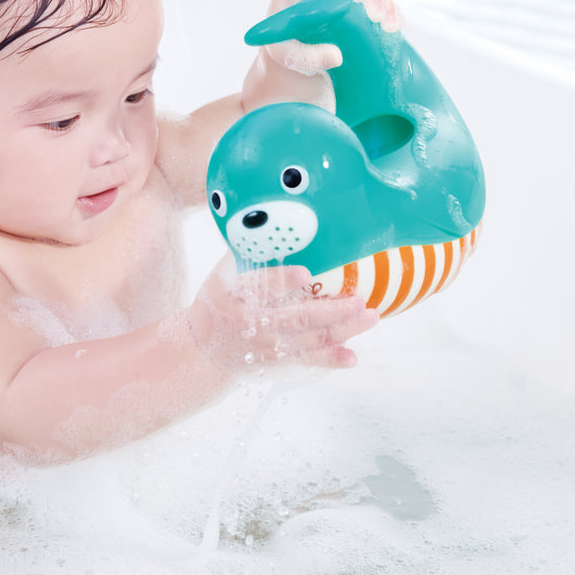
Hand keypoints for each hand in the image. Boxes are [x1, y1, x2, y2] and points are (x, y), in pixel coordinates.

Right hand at [187, 257, 378, 370]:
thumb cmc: (218, 303)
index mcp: (235, 296)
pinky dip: (330, 359)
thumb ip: (246, 253)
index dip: (282, 280)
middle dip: (329, 311)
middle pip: (296, 318)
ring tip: (370, 316)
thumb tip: (270, 214)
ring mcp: (268, 345)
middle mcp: (253, 323)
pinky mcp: (278, 360)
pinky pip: (308, 360)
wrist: (204, 352)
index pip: (260, 286)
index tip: (305, 273)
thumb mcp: (220, 276)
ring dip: (342, 329)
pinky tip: (353, 357)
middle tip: (358, 300)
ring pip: (310, 338)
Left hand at [263, 0, 403, 75]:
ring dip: (382, 3)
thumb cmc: (285, 57)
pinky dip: (386, 10)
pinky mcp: (352, 0)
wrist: (292, 61)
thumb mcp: (289, 60)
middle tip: (380, 16)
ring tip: (391, 25)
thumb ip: (307, 58)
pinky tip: (396, 23)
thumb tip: (336, 57)